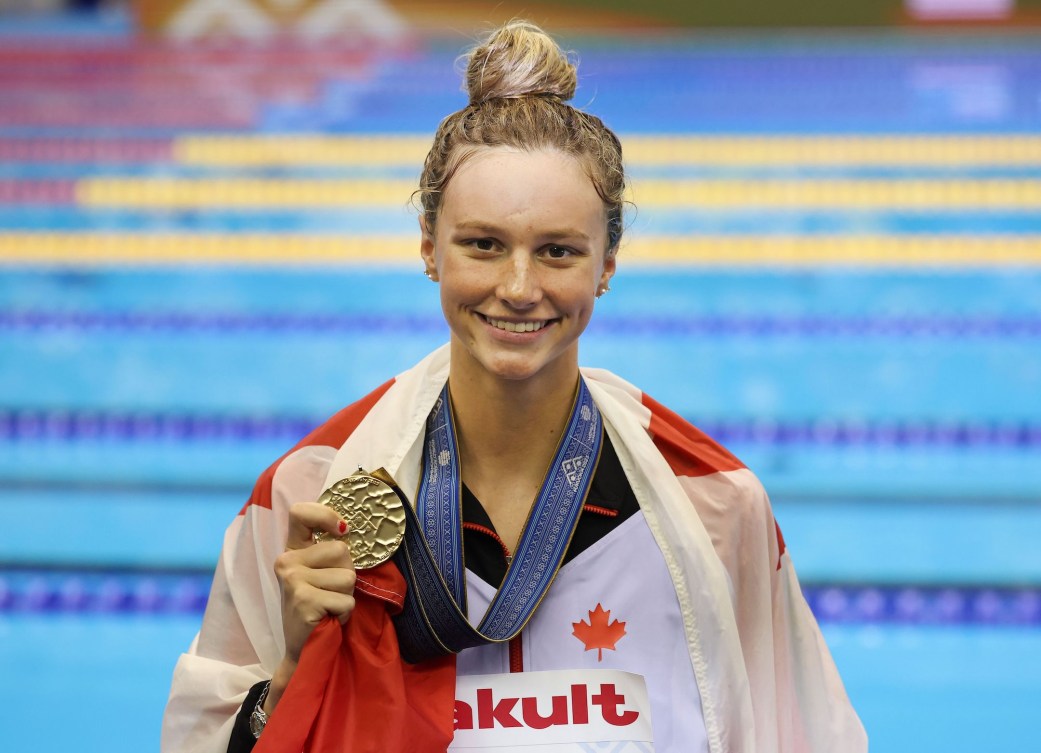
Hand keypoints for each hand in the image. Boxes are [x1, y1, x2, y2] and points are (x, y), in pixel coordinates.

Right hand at [275, 502, 356, 665]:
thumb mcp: (320, 573)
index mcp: (291, 551)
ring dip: (346, 596)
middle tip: (330, 592)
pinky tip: (328, 619)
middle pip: (342, 550)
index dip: (325, 514)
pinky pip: (346, 600)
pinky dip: (344, 613)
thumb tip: (346, 529)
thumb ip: (329, 550)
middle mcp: (287, 562)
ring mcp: (293, 580)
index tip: (340, 529)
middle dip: (346, 573)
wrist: (303, 649)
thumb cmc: (317, 607)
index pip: (300, 513)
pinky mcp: (304, 600)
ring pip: (348, 576)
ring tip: (328, 606)